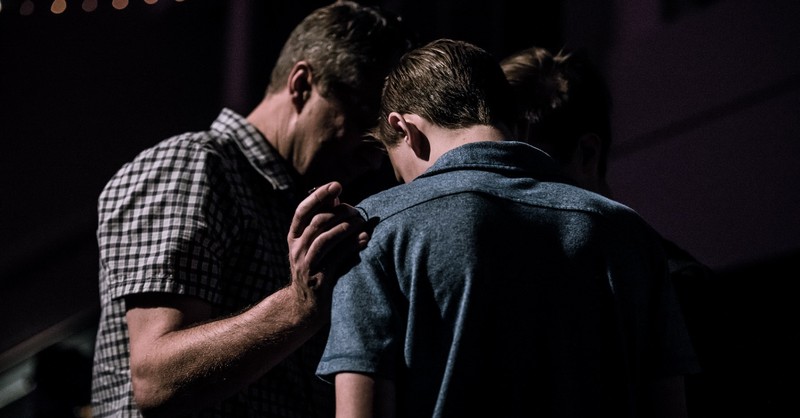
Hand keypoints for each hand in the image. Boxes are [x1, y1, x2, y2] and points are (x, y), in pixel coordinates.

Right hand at [287, 181, 370, 309]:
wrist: (306, 307)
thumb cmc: (317, 268)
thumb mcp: (315, 245)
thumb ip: (324, 222)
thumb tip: (337, 198)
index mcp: (294, 237)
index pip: (302, 210)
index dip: (319, 195)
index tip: (336, 185)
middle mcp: (296, 250)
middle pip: (317, 223)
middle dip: (339, 213)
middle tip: (356, 210)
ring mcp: (306, 265)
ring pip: (324, 239)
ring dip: (346, 227)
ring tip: (361, 222)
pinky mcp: (319, 280)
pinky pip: (336, 258)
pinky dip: (351, 246)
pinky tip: (364, 239)